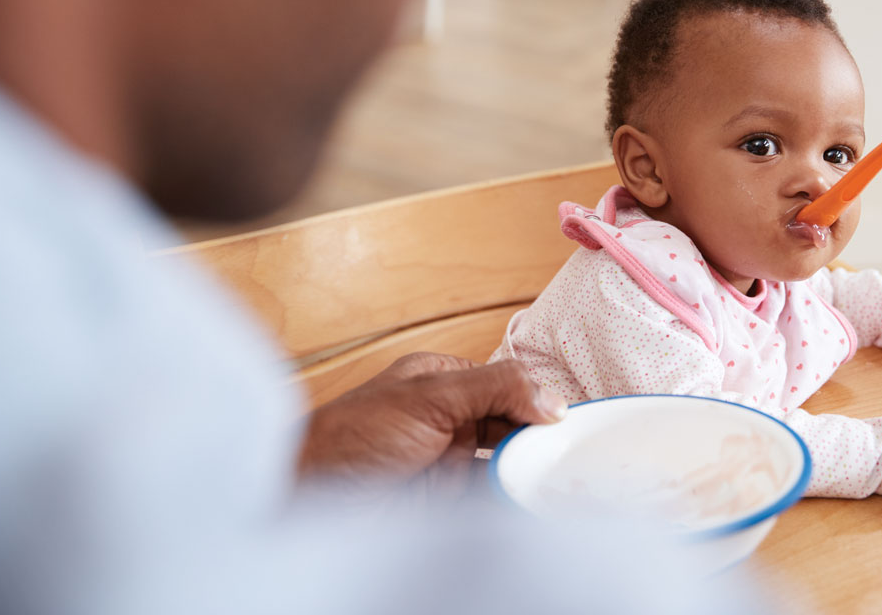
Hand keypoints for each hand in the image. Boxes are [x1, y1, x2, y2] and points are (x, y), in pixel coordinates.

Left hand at [298, 352, 566, 488]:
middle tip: (572, 451)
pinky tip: (534, 500)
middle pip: (511, 424)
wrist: (309, 500)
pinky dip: (514, 499)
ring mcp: (447, 461)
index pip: (506, 384)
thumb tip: (550, 398)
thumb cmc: (350, 437)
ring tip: (561, 477)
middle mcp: (447, 418)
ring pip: (505, 462)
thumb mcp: (429, 396)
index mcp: (440, 380)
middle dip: (539, 437)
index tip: (569, 419)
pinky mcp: (445, 502)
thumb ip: (494, 388)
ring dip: (529, 469)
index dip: (538, 399)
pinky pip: (491, 498)